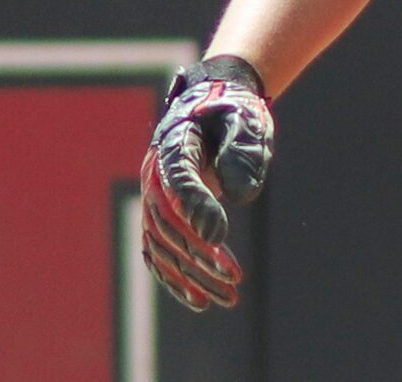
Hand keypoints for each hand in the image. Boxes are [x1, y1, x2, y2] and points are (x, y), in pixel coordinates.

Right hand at [140, 55, 274, 310]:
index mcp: (175, 144)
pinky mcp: (162, 214)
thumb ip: (243, 152)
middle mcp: (157, 175)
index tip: (219, 236)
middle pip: (168, 223)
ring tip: (226, 298)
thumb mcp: (245, 121)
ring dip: (192, 275)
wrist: (215, 102)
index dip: (195, 209)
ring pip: (163, 245)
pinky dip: (175, 277)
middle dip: (199, 255)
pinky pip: (159, 251)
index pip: (178, 182)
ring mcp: (155, 197)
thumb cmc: (234, 111)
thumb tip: (238, 196)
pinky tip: (199, 299)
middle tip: (234, 280)